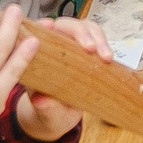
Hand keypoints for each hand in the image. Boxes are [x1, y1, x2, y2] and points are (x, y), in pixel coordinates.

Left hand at [17, 17, 110, 141]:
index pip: (39, 30)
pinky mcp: (87, 51)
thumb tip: (41, 100)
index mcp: (35, 55)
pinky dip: (104, 45)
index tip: (52, 28)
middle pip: (66, 25)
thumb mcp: (46, 113)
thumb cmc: (48, 111)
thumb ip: (44, 107)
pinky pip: (97, 40)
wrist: (60, 117)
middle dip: (81, 33)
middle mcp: (53, 45)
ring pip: (85, 29)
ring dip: (97, 38)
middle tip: (91, 49)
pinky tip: (108, 58)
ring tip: (105, 56)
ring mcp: (72, 46)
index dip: (46, 25)